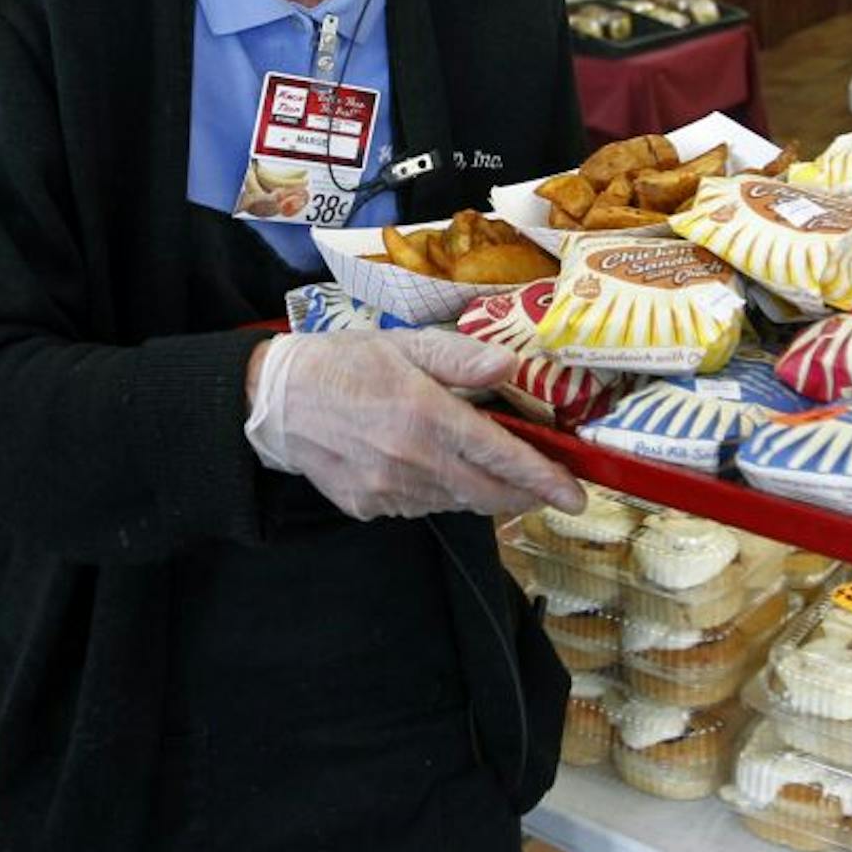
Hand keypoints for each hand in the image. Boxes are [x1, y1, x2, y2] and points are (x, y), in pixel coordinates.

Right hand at [244, 330, 585, 521]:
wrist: (276, 400)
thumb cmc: (344, 363)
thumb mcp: (403, 344)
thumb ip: (460, 357)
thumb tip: (510, 365)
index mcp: (425, 415)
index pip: (502, 456)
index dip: (544, 479)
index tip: (575, 494)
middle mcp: (411, 461)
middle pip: (488, 493)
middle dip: (523, 493)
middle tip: (545, 487)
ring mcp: (388, 491)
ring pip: (456, 502)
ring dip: (479, 490)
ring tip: (482, 466)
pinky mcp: (369, 507)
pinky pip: (419, 507)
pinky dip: (436, 492)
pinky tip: (426, 466)